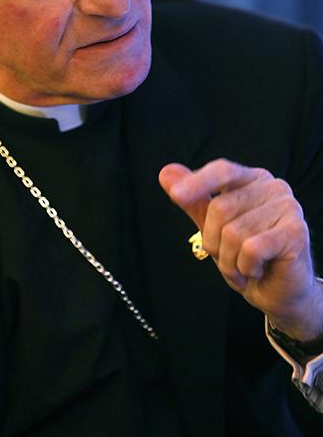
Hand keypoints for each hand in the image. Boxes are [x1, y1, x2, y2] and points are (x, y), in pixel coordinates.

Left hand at [159, 159, 322, 341]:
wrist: (277, 292)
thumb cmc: (245, 254)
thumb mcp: (213, 226)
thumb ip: (193, 200)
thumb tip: (166, 173)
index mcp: (253, 179)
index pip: (223, 171)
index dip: (198, 182)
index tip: (176, 194)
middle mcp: (273, 187)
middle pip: (221, 207)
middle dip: (213, 242)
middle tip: (226, 257)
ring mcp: (288, 208)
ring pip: (233, 233)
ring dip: (229, 261)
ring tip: (242, 267)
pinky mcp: (296, 233)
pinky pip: (251, 249)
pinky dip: (245, 267)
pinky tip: (256, 271)